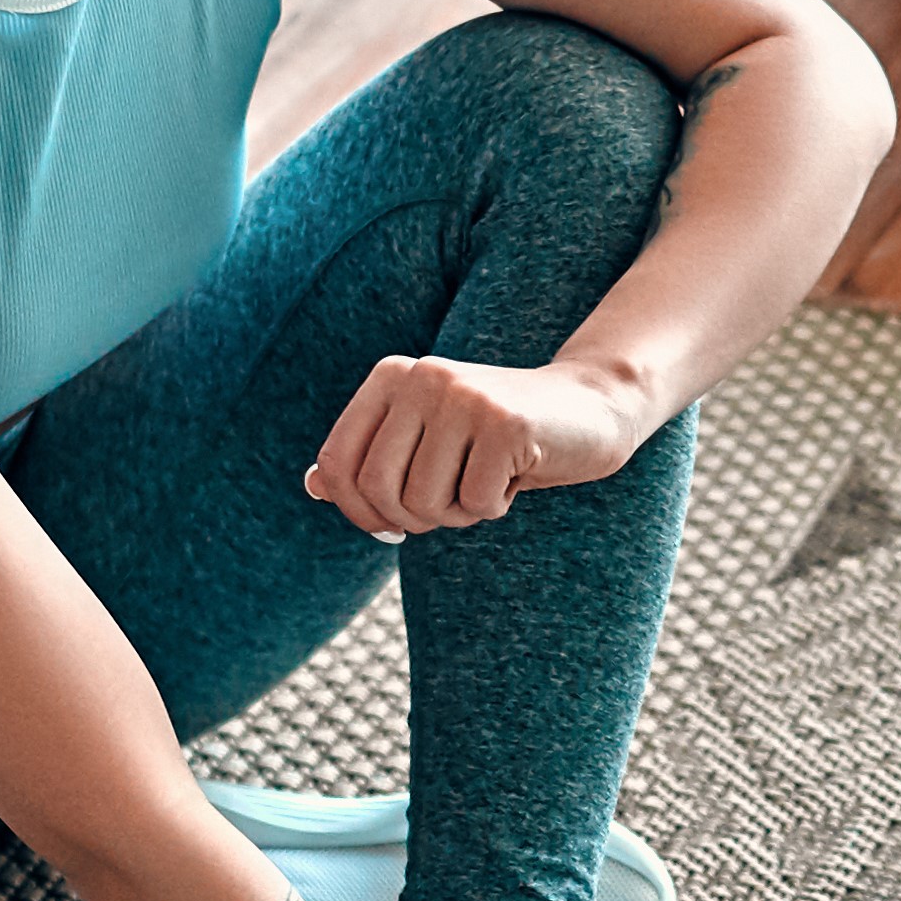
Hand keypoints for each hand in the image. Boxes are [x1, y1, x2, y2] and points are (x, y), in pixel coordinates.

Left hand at [303, 355, 647, 540]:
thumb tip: (312, 486)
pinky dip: (495, 506)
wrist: (588, 409)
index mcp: (391, 376)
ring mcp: (464, 397)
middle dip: (411, 517)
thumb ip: (369, 459)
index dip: (357, 511)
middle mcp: (422, 376)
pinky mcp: (505, 424)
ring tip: (485, 482)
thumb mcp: (426, 442)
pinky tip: (515, 475)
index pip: (337, 464)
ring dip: (458, 513)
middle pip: (378, 488)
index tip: (390, 525)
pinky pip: (476, 503)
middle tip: (448, 506)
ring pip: (425, 501)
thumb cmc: (496, 437)